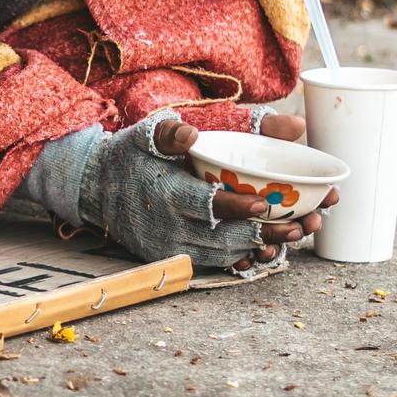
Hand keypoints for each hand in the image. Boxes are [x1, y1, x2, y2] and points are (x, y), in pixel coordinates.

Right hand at [144, 109, 336, 276]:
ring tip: (294, 234)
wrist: (95, 189)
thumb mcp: (144, 135)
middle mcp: (168, 227)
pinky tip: (266, 248)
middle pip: (224, 237)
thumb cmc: (129, 157)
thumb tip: (192, 132)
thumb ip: (170, 133)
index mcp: (165, 194)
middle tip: (301, 224)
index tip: (264, 202)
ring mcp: (170, 247)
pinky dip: (241, 258)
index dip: (237, 206)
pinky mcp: (173, 258)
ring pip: (223, 255)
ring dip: (260, 247)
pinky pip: (213, 264)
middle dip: (265, 232)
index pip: (206, 204)